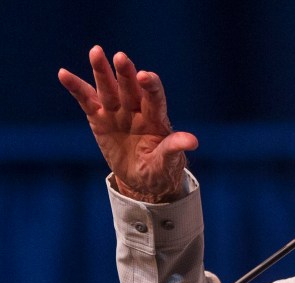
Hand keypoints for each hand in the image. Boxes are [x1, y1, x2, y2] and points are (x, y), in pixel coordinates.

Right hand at [58, 45, 197, 202]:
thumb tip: (193, 141)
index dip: (151, 86)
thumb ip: (174, 148)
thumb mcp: (167, 162)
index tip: (145, 76)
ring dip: (102, 71)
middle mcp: (137, 110)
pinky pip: (87, 101)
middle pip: (131, 88)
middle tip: (121, 57)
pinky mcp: (99, 119)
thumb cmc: (160, 169)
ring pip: (109, 89)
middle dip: (126, 73)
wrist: (143, 181)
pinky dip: (76, 88)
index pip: (154, 98)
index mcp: (157, 119)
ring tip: (96, 52)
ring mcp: (117, 112)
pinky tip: (64, 74)